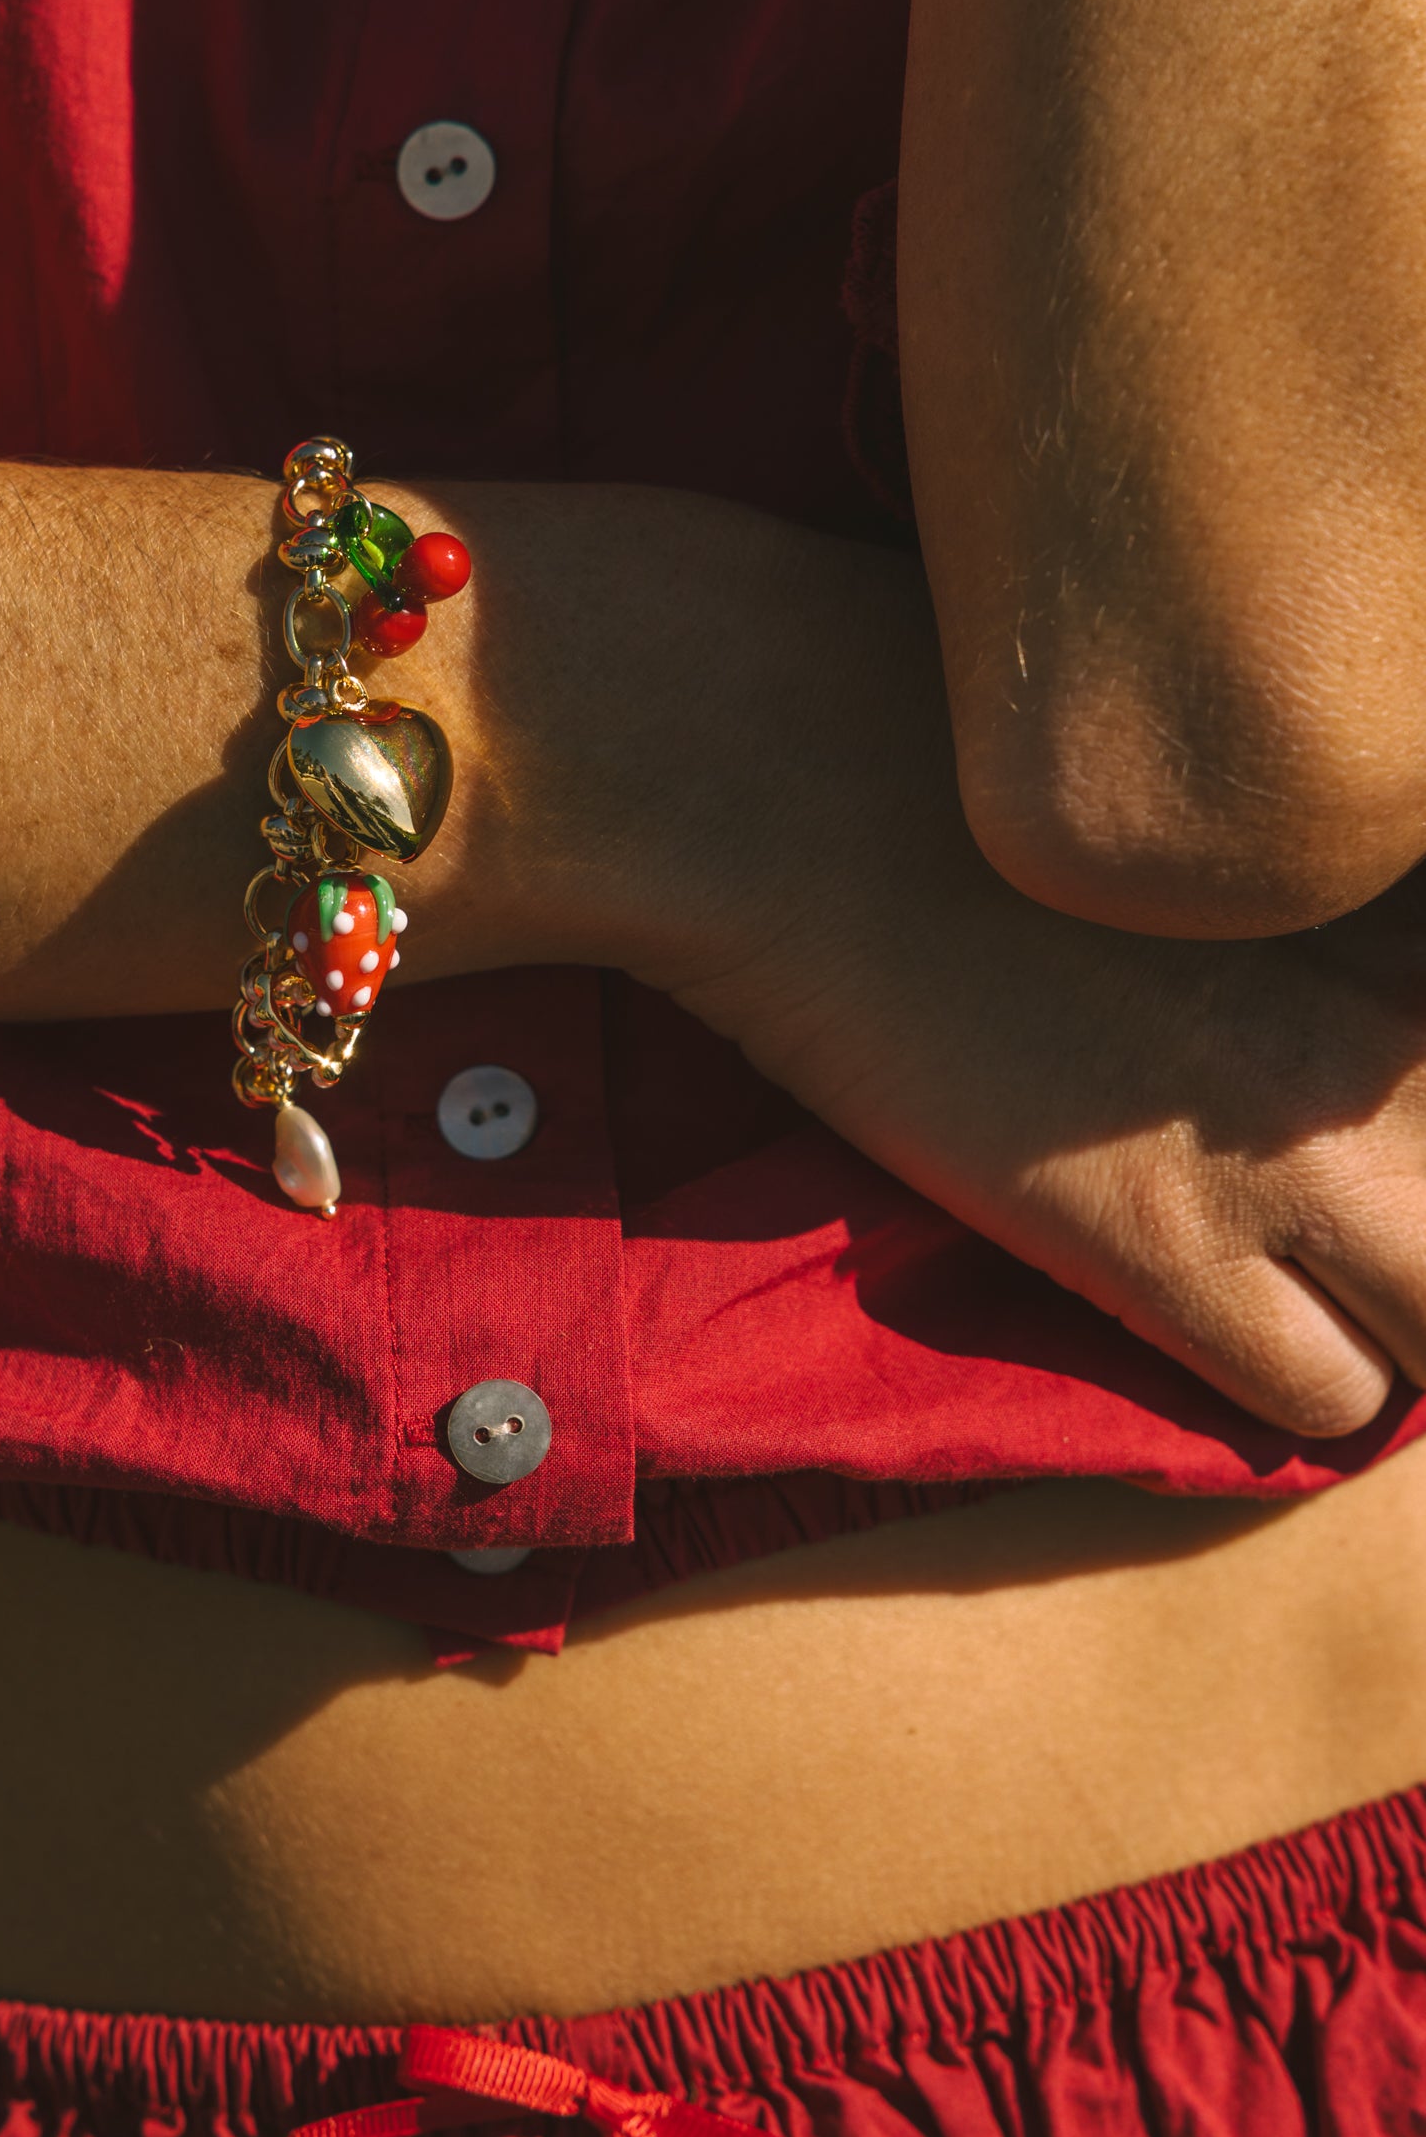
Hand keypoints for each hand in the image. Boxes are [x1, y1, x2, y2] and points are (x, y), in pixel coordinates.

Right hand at [591, 530, 1425, 1441]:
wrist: (774, 784)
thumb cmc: (938, 732)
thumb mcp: (1197, 774)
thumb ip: (1298, 864)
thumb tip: (1326, 943)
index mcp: (1390, 897)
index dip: (1420, 1118)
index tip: (1363, 1119)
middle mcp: (1387, 1029)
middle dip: (1424, 1239)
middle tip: (1351, 1228)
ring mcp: (1295, 1147)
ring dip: (1397, 1326)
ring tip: (1307, 1288)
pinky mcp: (1166, 1248)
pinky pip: (1333, 1404)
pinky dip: (1297, 1390)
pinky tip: (1213, 1319)